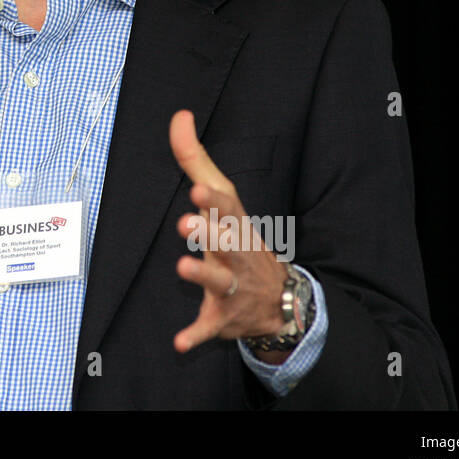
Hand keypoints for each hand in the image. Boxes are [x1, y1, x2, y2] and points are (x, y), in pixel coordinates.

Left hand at [168, 111, 288, 357]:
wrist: (279, 301)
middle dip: (208, 232)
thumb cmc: (238, 239)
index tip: (197, 190)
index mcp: (235, 225)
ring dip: (201, 276)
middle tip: (185, 222)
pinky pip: (209, 329)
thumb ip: (196, 160)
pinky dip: (196, 336)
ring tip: (182, 267)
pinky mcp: (222, 317)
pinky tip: (179, 343)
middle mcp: (237, 254)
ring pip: (219, 281)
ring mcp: (232, 287)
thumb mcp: (221, 201)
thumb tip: (179, 115)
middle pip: (225, 242)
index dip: (212, 200)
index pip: (226, 210)